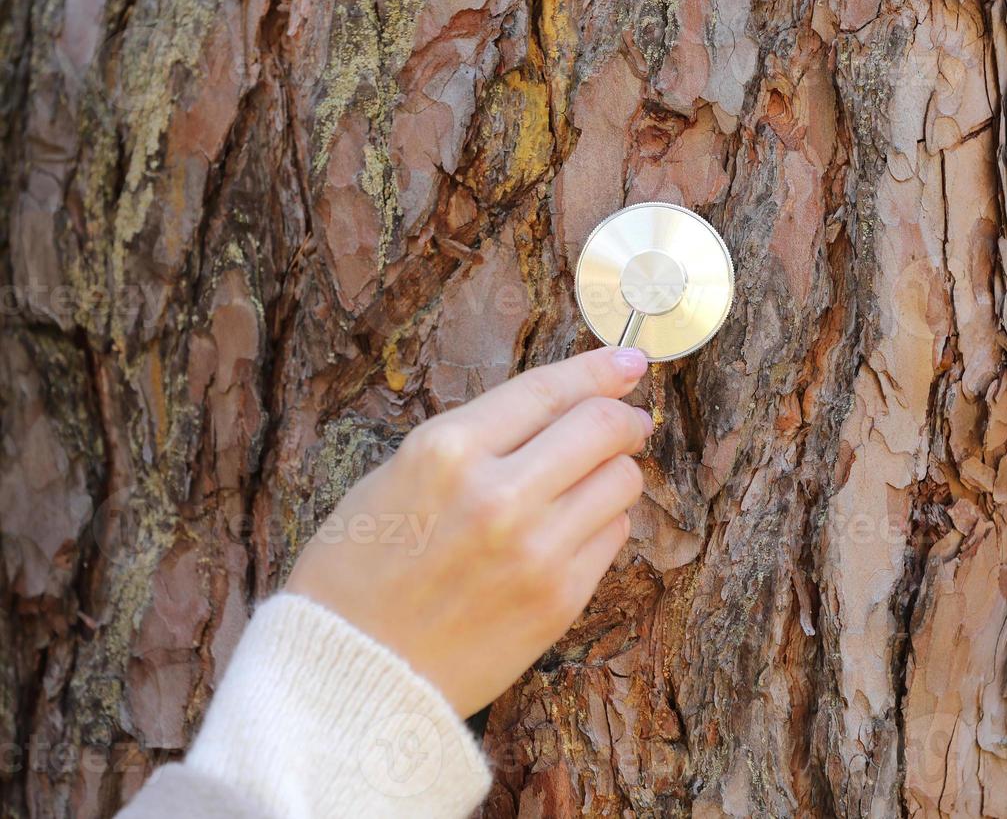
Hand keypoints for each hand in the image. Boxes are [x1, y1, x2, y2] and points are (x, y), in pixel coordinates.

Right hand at [284, 346, 652, 716]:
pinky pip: (614, 536)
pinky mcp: (559, 599)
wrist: (352, 671)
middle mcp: (498, 494)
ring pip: (621, 481)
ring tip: (590, 482)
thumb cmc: (361, 570)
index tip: (627, 361)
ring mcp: (535, 550)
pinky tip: (572, 531)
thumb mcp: (400, 475)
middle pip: (602, 427)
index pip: (549, 390)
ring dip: (614, 472)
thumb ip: (479, 439)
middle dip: (623, 417)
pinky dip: (603, 524)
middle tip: (627, 422)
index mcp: (447, 450)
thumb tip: (559, 407)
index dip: (599, 370)